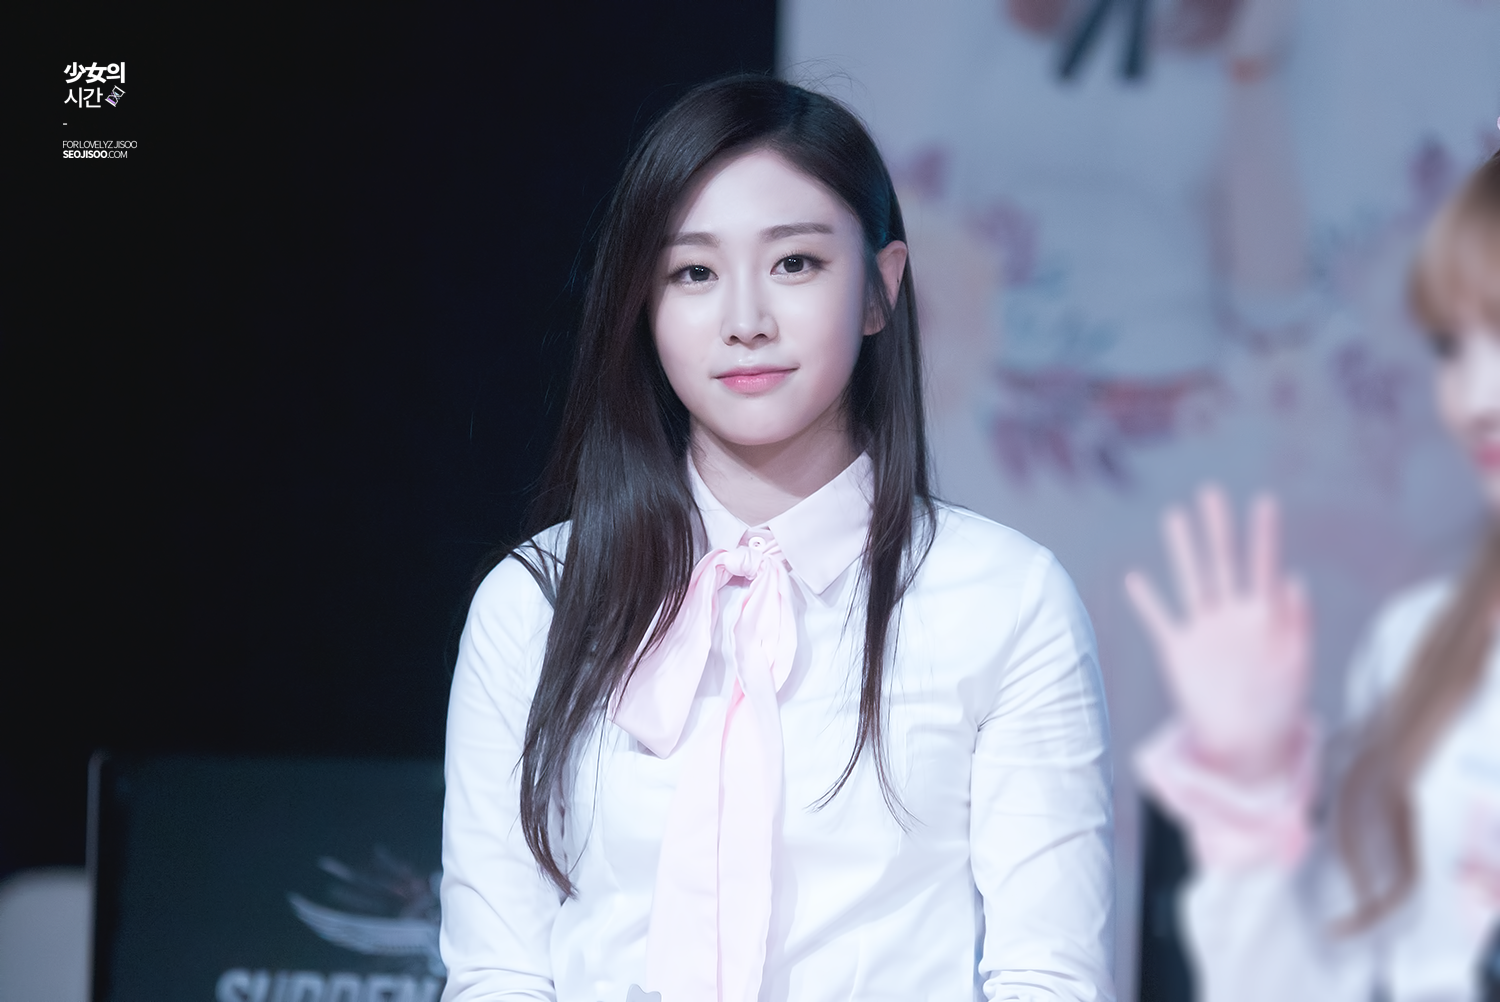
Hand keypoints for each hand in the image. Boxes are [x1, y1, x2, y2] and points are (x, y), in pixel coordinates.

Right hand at [1125, 485, 1310, 781]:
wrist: (1248, 744)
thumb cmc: (1281, 706)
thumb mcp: (1296, 664)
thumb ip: (1297, 622)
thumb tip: (1294, 581)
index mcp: (1266, 617)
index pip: (1264, 566)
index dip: (1264, 534)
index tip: (1264, 501)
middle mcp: (1233, 616)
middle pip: (1223, 563)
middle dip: (1217, 529)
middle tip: (1210, 492)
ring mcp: (1204, 631)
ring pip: (1191, 581)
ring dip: (1183, 551)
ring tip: (1174, 516)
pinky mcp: (1179, 651)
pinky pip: (1159, 620)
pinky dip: (1147, 600)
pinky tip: (1135, 577)